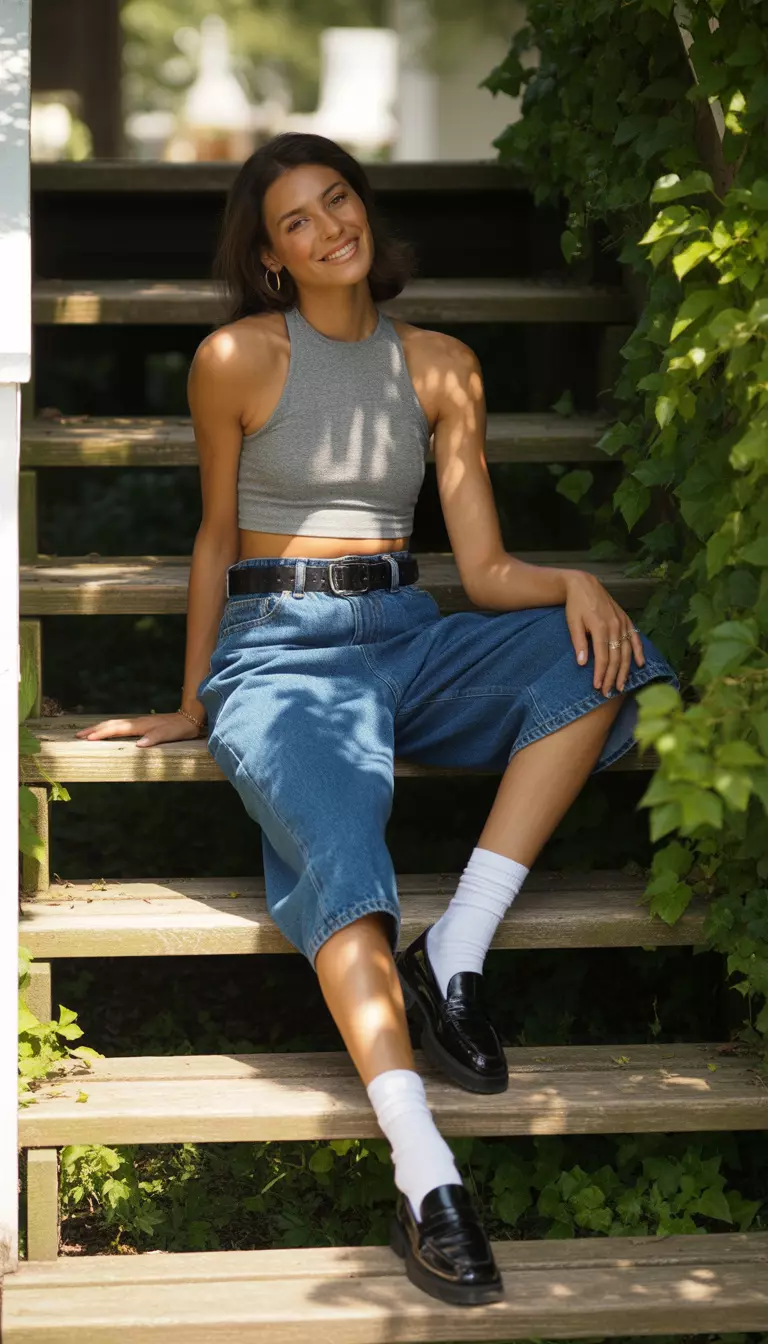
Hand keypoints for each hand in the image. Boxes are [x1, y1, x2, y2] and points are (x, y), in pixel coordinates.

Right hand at [75, 712, 203, 747]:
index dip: (101, 734)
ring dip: (99, 728)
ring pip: (114, 724)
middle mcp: (136, 722)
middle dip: (94, 730)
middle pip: (110, 725)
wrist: (189, 717)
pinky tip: (106, 731)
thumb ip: (154, 739)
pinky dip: (108, 728)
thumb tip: (139, 744)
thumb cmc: (179, 728)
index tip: (87, 739)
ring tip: (86, 733)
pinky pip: (120, 726)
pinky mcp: (141, 724)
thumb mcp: (169, 735)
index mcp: (140, 726)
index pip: (116, 730)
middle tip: (78, 736)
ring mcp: (138, 722)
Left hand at [563, 570, 644, 695]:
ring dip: (626, 670)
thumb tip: (582, 663)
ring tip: (622, 686)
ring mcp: (622, 623)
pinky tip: (640, 664)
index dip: (601, 674)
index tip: (598, 687)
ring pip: (627, 651)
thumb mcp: (572, 623)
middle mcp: (615, 626)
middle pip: (616, 658)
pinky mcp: (626, 620)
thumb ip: (579, 643)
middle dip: (613, 677)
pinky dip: (639, 651)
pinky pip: (635, 638)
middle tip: (609, 692)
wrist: (584, 584)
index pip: (603, 657)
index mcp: (600, 627)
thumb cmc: (575, 605)